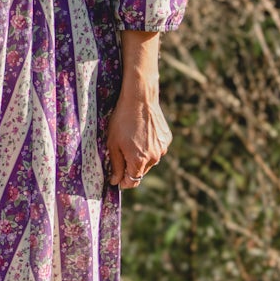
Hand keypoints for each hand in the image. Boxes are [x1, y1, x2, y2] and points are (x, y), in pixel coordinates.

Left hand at [106, 30, 170, 188]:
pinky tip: (142, 133)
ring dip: (141, 156)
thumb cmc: (122, 120)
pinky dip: (149, 146)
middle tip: (121, 152)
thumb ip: (116, 165)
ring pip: (150, 160)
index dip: (123, 182)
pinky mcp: (166, 139)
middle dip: (131, 167)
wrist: (140, 99)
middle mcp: (154, 157)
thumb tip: (115, 181)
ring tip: (132, 140)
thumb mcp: (113, 143)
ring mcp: (162, 148)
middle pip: (141, 171)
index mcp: (139, 160)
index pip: (133, 182)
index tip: (116, 177)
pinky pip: (156, 149)